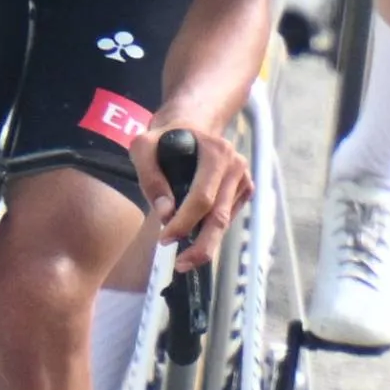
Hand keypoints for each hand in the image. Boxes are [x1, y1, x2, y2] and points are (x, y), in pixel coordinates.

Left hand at [137, 119, 255, 268]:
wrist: (191, 124)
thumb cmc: (165, 137)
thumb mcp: (144, 147)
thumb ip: (150, 177)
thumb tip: (166, 213)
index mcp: (216, 152)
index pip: (202, 198)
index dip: (183, 223)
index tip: (164, 239)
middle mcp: (236, 165)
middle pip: (220, 217)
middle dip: (201, 246)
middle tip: (181, 265)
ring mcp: (243, 178)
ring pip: (226, 222)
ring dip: (205, 242)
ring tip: (184, 257)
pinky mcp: (245, 189)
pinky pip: (229, 217)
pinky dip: (212, 229)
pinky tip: (195, 232)